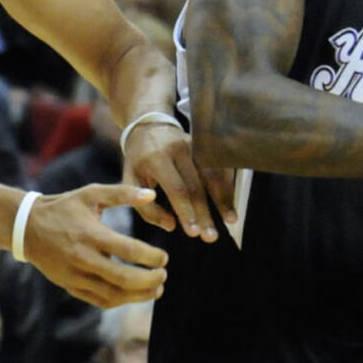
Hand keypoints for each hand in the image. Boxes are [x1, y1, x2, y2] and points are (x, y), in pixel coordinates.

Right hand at [24, 184, 167, 307]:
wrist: (28, 227)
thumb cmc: (65, 207)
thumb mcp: (91, 193)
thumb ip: (122, 193)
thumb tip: (152, 195)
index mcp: (90, 234)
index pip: (128, 250)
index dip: (151, 257)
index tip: (164, 258)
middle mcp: (82, 258)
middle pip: (122, 278)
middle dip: (149, 280)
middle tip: (164, 275)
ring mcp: (75, 276)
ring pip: (112, 295)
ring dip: (139, 296)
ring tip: (157, 289)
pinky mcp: (70, 286)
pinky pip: (99, 300)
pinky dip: (120, 300)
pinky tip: (135, 294)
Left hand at [123, 119, 235, 241]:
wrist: (148, 126)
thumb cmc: (138, 160)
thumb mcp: (131, 180)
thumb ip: (146, 207)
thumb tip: (171, 225)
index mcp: (156, 158)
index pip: (176, 188)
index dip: (186, 211)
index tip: (193, 233)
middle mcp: (178, 149)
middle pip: (197, 185)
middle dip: (205, 213)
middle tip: (211, 237)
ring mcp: (194, 144)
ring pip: (213, 174)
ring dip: (223, 199)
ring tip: (231, 221)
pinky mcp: (205, 144)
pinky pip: (219, 166)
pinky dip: (227, 186)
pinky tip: (231, 204)